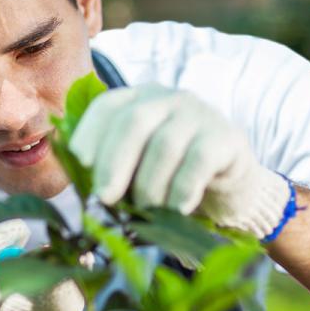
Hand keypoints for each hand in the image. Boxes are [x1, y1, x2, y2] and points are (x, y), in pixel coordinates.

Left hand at [70, 84, 289, 239]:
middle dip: (113, 163)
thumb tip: (85, 194)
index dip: (88, 135)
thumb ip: (110, 170)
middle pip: (134, 121)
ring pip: (165, 145)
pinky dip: (182, 189)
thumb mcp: (136, 168)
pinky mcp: (227, 137)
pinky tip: (177, 208)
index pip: (106, 107)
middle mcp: (168, 100)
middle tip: (105, 198)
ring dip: (149, 185)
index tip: (80, 166)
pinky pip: (199, 160)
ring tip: (144, 210)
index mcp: (139, 101)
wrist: (229, 182)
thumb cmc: (170, 177)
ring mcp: (200, 115)